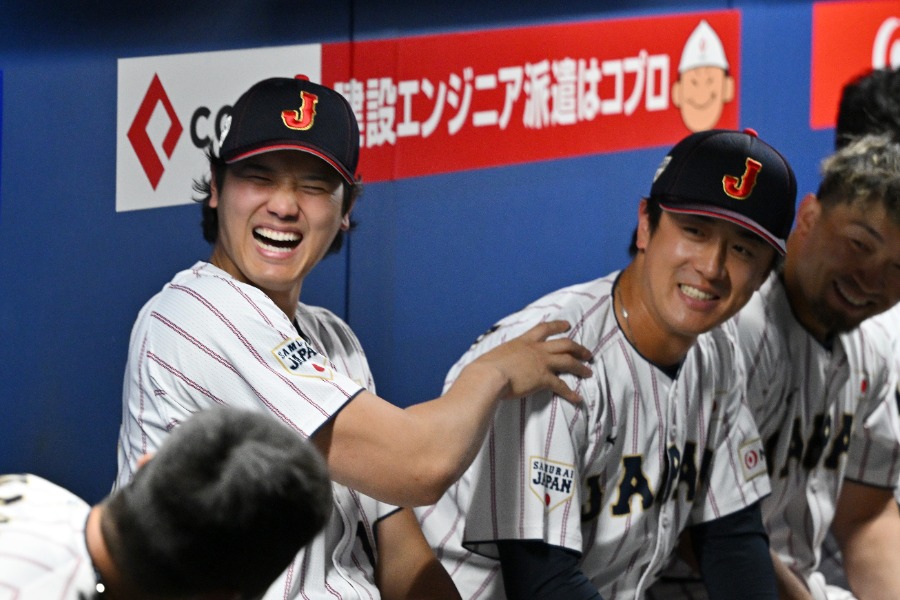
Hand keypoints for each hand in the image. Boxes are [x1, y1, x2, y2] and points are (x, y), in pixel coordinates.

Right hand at [470, 320, 591, 403]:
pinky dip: (570, 393)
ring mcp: (542, 363)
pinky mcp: (543, 379)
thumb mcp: (495, 355)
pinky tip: (578, 398)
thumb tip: (496, 364)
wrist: (489, 376)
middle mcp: (536, 350)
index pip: (544, 328)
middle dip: (577, 348)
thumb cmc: (486, 367)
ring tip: (588, 372)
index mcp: (523, 341)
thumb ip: (502, 357)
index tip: (567, 325)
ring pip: (568, 362)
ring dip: (580, 367)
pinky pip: (561, 386)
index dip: (557, 325)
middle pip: (564, 344)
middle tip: (587, 352)